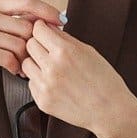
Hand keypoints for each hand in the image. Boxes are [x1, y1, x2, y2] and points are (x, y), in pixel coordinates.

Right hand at [0, 0, 63, 92]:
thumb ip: (11, 23)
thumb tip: (44, 22)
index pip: (26, 1)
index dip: (47, 10)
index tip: (63, 21)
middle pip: (26, 26)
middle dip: (35, 44)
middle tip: (36, 58)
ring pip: (19, 44)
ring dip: (26, 59)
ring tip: (24, 67)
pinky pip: (7, 58)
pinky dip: (15, 67)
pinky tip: (15, 72)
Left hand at [20, 16, 135, 137]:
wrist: (109, 110)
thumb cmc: (104, 80)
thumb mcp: (88, 51)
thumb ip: (65, 38)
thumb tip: (49, 27)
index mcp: (64, 51)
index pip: (38, 29)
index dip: (42, 29)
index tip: (46, 32)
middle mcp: (52, 68)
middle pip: (30, 45)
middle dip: (39, 44)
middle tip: (50, 50)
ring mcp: (46, 86)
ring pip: (26, 64)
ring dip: (36, 63)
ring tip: (51, 68)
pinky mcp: (42, 101)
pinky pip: (31, 83)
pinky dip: (40, 81)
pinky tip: (55, 84)